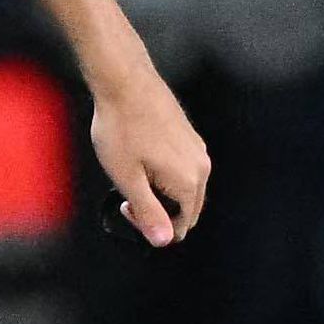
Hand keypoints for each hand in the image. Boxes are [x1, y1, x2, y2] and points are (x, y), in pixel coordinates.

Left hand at [89, 64, 211, 246]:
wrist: (124, 81)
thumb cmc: (121, 128)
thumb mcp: (127, 178)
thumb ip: (148, 212)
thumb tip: (165, 241)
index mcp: (190, 182)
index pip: (179, 226)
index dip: (150, 225)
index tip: (126, 205)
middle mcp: (201, 166)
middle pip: (186, 209)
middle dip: (157, 210)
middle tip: (126, 194)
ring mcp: (197, 149)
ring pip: (183, 188)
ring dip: (158, 191)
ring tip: (131, 172)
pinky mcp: (189, 136)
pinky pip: (181, 169)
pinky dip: (163, 174)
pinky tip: (140, 157)